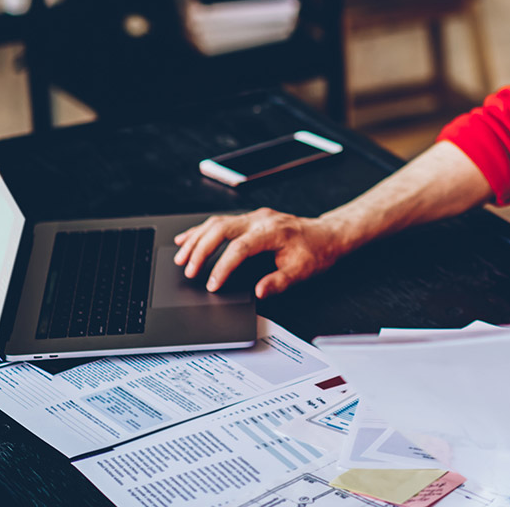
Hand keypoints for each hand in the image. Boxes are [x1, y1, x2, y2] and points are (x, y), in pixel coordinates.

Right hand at [172, 208, 349, 297]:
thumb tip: (259, 292)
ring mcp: (255, 217)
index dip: (223, 267)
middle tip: (187, 270)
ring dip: (196, 239)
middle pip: (221, 229)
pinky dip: (202, 231)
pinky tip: (187, 239)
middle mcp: (261, 220)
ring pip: (217, 222)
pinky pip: (221, 222)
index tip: (212, 285)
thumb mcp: (302, 272)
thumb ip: (279, 282)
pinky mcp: (251, 219)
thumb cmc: (317, 252)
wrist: (328, 235)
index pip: (240, 248)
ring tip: (180, 257)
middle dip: (200, 250)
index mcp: (272, 232)